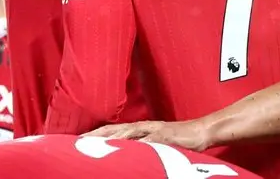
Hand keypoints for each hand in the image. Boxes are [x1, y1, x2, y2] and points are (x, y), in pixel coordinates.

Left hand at [85, 120, 210, 151]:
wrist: (201, 131)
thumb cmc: (178, 140)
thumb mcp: (155, 143)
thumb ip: (140, 146)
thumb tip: (125, 154)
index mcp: (139, 128)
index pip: (112, 130)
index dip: (95, 134)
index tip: (78, 139)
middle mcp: (143, 127)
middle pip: (115, 129)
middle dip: (97, 134)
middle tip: (79, 140)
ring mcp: (154, 130)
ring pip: (129, 132)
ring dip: (111, 137)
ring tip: (96, 142)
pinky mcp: (165, 136)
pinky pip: (150, 139)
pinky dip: (138, 143)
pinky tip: (129, 147)